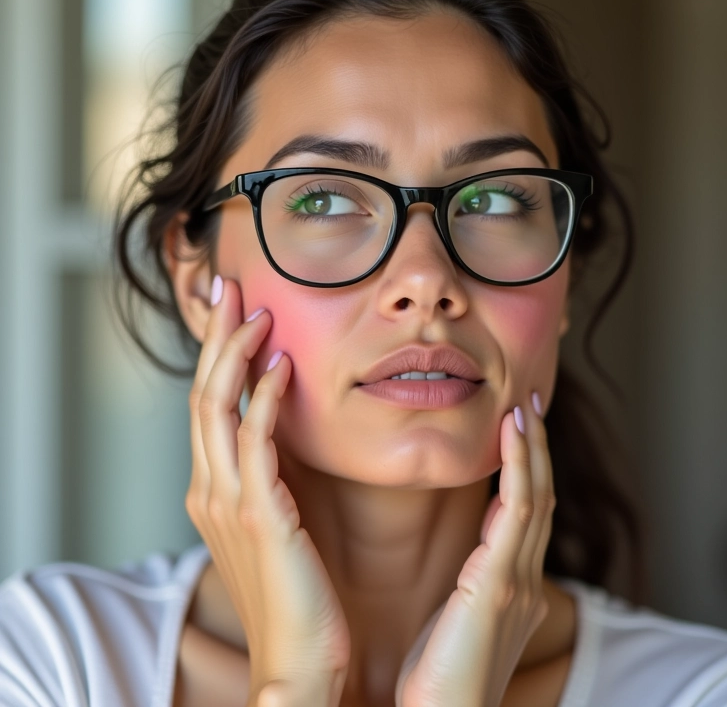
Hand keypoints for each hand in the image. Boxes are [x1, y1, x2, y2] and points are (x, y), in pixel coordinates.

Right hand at [186, 277, 350, 705]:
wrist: (300, 660)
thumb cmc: (294, 591)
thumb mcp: (274, 522)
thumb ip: (271, 476)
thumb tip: (284, 431)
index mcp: (214, 488)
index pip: (209, 405)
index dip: (218, 354)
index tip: (232, 312)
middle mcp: (211, 488)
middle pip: (205, 394)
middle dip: (215, 337)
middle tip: (229, 288)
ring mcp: (229, 500)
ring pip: (219, 408)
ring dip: (235, 354)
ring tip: (254, 310)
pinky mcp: (259, 514)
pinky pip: (255, 442)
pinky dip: (264, 398)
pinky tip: (281, 364)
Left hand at [395, 395, 553, 706]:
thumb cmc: (440, 678)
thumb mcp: (460, 620)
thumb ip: (474, 585)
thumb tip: (472, 558)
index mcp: (514, 587)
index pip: (528, 516)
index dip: (527, 470)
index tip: (518, 433)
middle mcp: (525, 580)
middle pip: (540, 498)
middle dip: (537, 450)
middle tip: (529, 406)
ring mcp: (518, 582)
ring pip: (535, 497)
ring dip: (531, 449)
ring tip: (523, 409)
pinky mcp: (499, 584)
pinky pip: (518, 511)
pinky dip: (519, 467)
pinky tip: (511, 436)